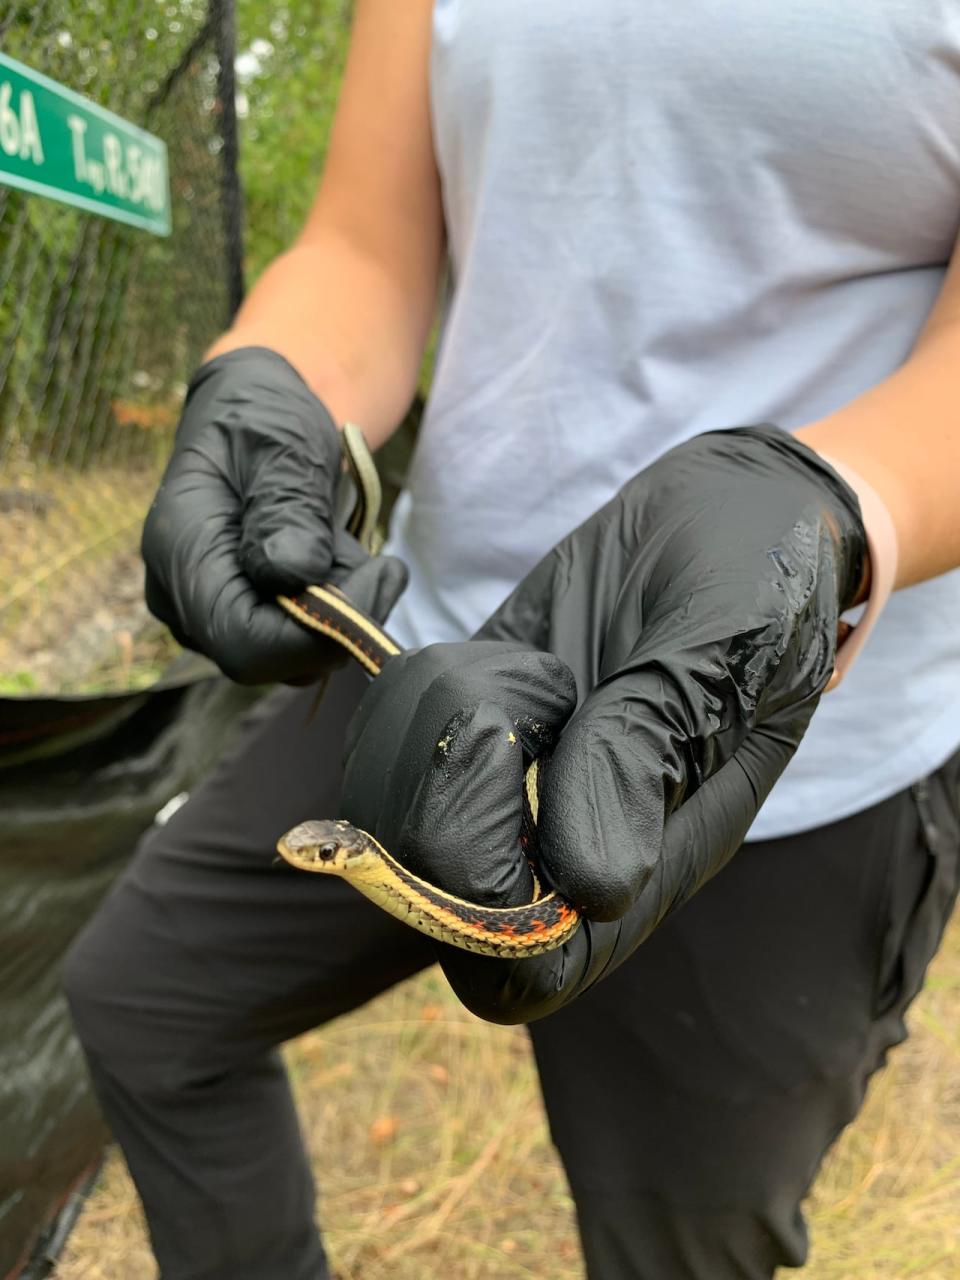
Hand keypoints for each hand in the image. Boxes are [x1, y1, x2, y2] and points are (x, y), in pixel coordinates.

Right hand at [141, 347, 406, 683]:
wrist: (257, 410)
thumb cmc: (265, 416)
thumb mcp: (283, 445)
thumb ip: (287, 508)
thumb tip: (294, 574)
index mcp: (179, 551)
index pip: (243, 641)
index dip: (318, 634)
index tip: (377, 578)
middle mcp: (184, 597)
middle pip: (269, 658)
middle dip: (339, 619)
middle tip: (380, 563)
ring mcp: (210, 613)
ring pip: (293, 657)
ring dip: (341, 610)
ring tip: (346, 544)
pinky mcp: (243, 617)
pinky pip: (298, 641)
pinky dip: (335, 608)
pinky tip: (336, 558)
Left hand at [341, 426, 866, 1021]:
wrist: (733, 508)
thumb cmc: (758, 580)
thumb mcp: (724, 652)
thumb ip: (649, 755)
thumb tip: (588, 888)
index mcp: (653, 852)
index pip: (534, 965)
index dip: (484, 915)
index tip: (506, 775)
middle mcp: (570, 833)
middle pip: (438, 893)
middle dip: (447, 790)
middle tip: (519, 694)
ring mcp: (514, 773)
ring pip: (397, 808)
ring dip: (437, 721)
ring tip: (529, 668)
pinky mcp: (473, 707)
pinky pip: (388, 731)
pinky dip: (408, 681)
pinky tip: (471, 640)